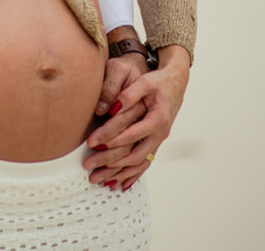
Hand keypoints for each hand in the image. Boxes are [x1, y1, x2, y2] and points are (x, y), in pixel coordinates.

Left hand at [85, 45, 189, 190]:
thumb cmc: (157, 81)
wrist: (175, 82)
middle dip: (110, 163)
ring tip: (99, 181)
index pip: (131, 134)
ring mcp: (158, 140)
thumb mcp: (144, 82)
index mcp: (157, 119)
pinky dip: (132, 175)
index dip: (111, 139)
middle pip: (133, 155)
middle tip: (89, 167)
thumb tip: (111, 108)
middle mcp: (160, 134)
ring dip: (119, 174)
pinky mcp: (154, 142)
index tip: (92, 143)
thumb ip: (128, 95)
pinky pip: (144, 163)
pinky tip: (120, 185)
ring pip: (139, 163)